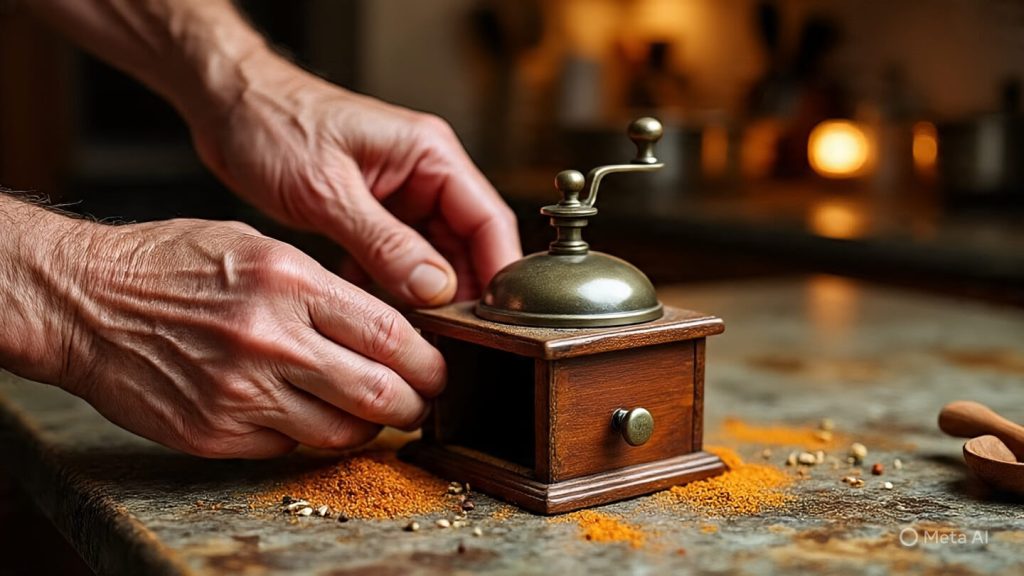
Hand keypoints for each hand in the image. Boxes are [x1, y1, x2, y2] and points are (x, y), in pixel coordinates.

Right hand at [57, 218, 445, 457]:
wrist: (85, 301)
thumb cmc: (172, 264)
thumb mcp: (257, 247)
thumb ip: (324, 289)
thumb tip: (388, 327)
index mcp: (290, 283)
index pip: (391, 336)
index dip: (429, 362)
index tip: (438, 369)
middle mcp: (272, 341)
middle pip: (380, 394)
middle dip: (415, 405)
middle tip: (420, 404)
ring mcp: (242, 393)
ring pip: (341, 433)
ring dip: (366, 428)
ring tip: (369, 412)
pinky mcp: (215, 433)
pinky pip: (288, 447)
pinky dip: (306, 435)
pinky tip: (301, 412)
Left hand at [189, 52, 520, 304]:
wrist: (229, 106)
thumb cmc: (272, 123)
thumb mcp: (327, 192)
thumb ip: (384, 243)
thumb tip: (435, 288)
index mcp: (429, 153)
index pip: (488, 218)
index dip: (499, 271)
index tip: (497, 319)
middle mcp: (425, 173)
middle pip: (469, 243)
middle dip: (463, 292)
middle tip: (452, 340)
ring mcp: (402, 194)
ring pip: (435, 257)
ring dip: (426, 294)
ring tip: (414, 333)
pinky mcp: (376, 213)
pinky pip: (400, 259)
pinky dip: (391, 286)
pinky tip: (373, 308)